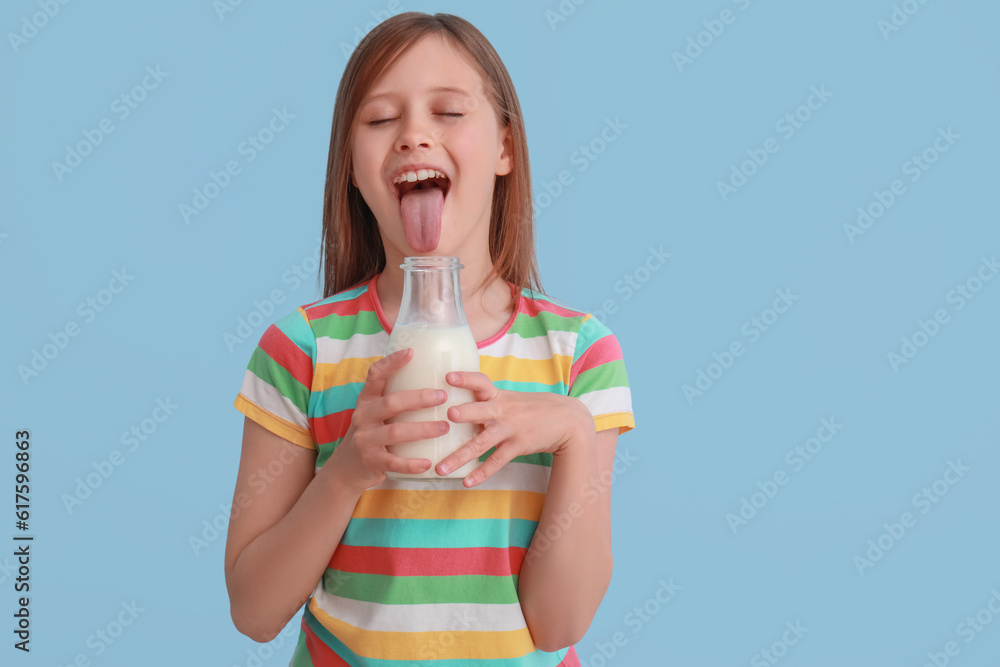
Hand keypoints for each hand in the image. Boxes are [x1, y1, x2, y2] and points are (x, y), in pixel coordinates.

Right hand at [328, 348, 450, 492]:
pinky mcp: (371, 461)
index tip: (412, 352)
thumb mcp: (374, 414)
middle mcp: (363, 417)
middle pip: (391, 402)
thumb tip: (432, 382)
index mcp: (366, 401)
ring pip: (395, 431)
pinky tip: (428, 463)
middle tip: (443, 396)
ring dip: (423, 429)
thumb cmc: (371, 435)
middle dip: (419, 398)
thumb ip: (394, 401)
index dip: (391, 362)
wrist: (345, 469)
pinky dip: (412, 463)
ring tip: (445, 427)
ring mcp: (365, 440)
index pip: (375, 375)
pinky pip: (394, 462)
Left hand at [435, 371, 592, 487]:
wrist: (566, 420)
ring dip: (459, 456)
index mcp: (498, 395)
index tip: (448, 377)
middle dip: (464, 412)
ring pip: (481, 443)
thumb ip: (487, 403)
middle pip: (479, 411)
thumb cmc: (532, 408)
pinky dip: (481, 473)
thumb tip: (457, 407)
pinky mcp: (517, 445)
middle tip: (448, 415)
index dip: (465, 378)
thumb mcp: (510, 399)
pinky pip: (496, 461)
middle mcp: (501, 410)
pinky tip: (466, 482)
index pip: (480, 382)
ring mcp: (509, 429)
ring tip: (441, 467)